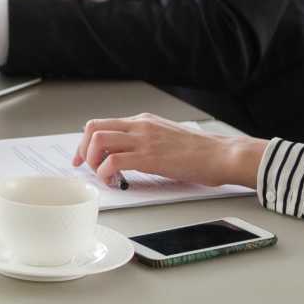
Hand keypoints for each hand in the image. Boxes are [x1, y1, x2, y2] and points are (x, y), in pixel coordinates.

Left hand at [70, 112, 266, 189]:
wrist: (221, 154)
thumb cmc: (200, 151)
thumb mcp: (166, 136)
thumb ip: (146, 141)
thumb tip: (127, 155)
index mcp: (143, 121)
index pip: (102, 124)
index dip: (86, 142)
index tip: (82, 158)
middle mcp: (139, 126)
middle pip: (93, 128)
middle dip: (83, 150)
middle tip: (87, 168)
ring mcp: (143, 140)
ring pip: (98, 140)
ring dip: (93, 161)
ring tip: (104, 175)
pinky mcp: (149, 157)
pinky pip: (113, 161)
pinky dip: (106, 173)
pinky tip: (115, 182)